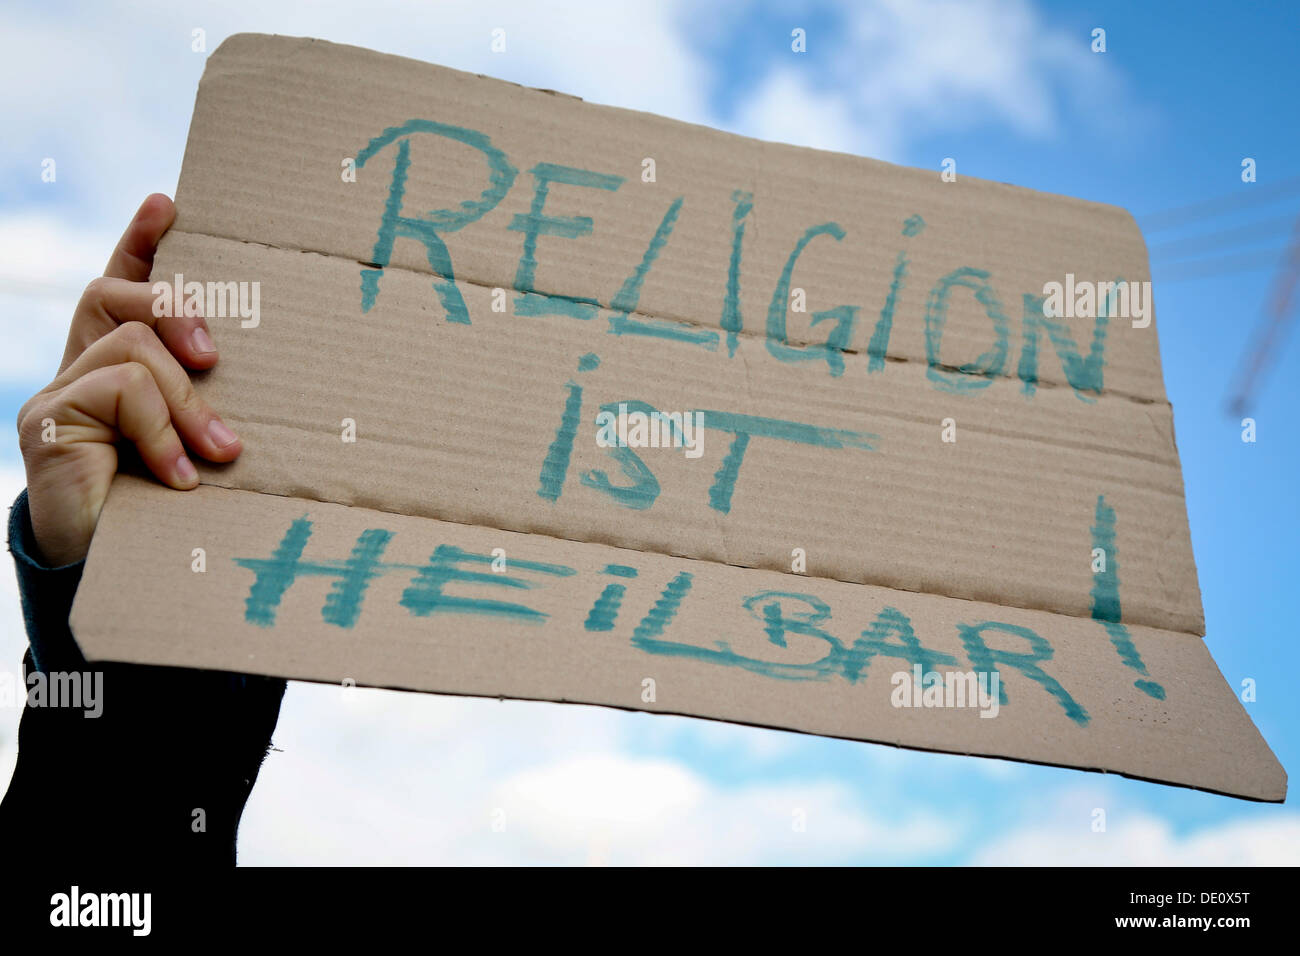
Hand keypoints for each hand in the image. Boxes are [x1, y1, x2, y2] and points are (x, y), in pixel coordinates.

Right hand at [17, 194, 242, 565]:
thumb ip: (209, 401)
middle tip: (217, 359)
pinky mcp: (48, 424)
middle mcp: (77, 369)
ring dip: (187, 401)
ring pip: (133, 349)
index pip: (118, 287)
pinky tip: (179, 477)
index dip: (139, 245)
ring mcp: (56, 395)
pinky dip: (163, 431)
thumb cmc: (171, 508)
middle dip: (177, 313)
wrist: (115, 573)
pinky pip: (121, 390)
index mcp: (116, 367)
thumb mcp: (200, 441)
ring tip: (218, 452)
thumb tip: (248, 368)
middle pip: (118, 298)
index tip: (168, 204)